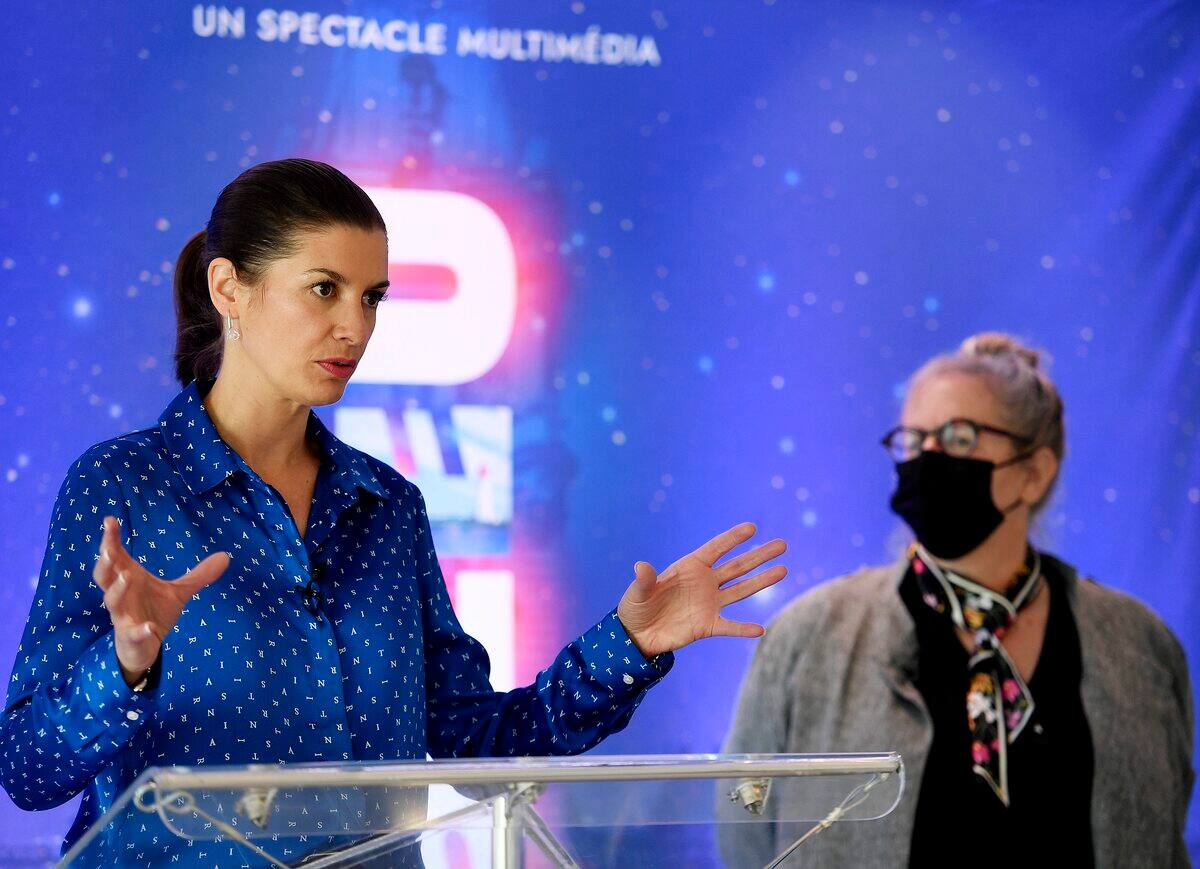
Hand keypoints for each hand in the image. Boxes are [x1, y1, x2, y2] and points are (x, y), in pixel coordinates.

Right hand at [91, 516, 229, 686]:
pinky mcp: (130, 636)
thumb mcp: (179, 592)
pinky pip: (132, 633)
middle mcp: (121, 595)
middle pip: (104, 576)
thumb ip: (199, 575)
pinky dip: (140, 630)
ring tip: (128, 576)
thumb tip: (226, 556)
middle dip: (105, 561)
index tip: (110, 520)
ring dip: (118, 589)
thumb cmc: (154, 612)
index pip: (115, 556)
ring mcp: (123, 616)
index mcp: (128, 578)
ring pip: (112, 601)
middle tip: (110, 548)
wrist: (145, 646)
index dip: (110, 539)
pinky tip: (148, 627)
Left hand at [617, 523, 786, 658]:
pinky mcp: (708, 625)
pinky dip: (743, 629)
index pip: (716, 548)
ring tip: (783, 570)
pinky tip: (760, 629)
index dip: (733, 538)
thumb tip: (640, 567)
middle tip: (782, 544)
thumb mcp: (638, 592)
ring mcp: (709, 603)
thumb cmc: (637, 607)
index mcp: (689, 567)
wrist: (637, 635)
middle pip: (737, 566)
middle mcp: (704, 582)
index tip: (752, 528)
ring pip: (741, 590)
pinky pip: (730, 626)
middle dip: (759, 555)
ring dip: (762, 581)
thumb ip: (644, 580)